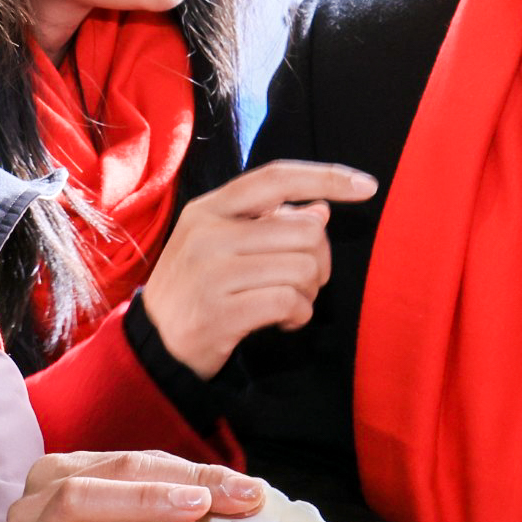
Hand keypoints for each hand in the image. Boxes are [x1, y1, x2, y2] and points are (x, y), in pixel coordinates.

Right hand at [0, 450, 265, 521]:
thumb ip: (196, 518)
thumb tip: (252, 490)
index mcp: (79, 476)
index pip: (142, 463)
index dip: (198, 473)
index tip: (252, 491)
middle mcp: (43, 498)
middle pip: (110, 472)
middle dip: (174, 484)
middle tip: (222, 499)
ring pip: (70, 502)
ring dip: (131, 504)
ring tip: (180, 511)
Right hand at [140, 161, 378, 375]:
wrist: (154, 344)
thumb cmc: (198, 288)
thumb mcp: (221, 244)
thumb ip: (268, 222)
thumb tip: (320, 209)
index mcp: (209, 208)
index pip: (277, 178)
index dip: (326, 177)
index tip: (366, 186)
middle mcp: (208, 233)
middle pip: (306, 231)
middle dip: (320, 261)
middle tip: (304, 282)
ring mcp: (211, 273)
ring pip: (304, 268)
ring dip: (310, 293)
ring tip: (290, 303)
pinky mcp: (219, 312)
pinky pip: (290, 302)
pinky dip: (299, 315)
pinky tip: (284, 322)